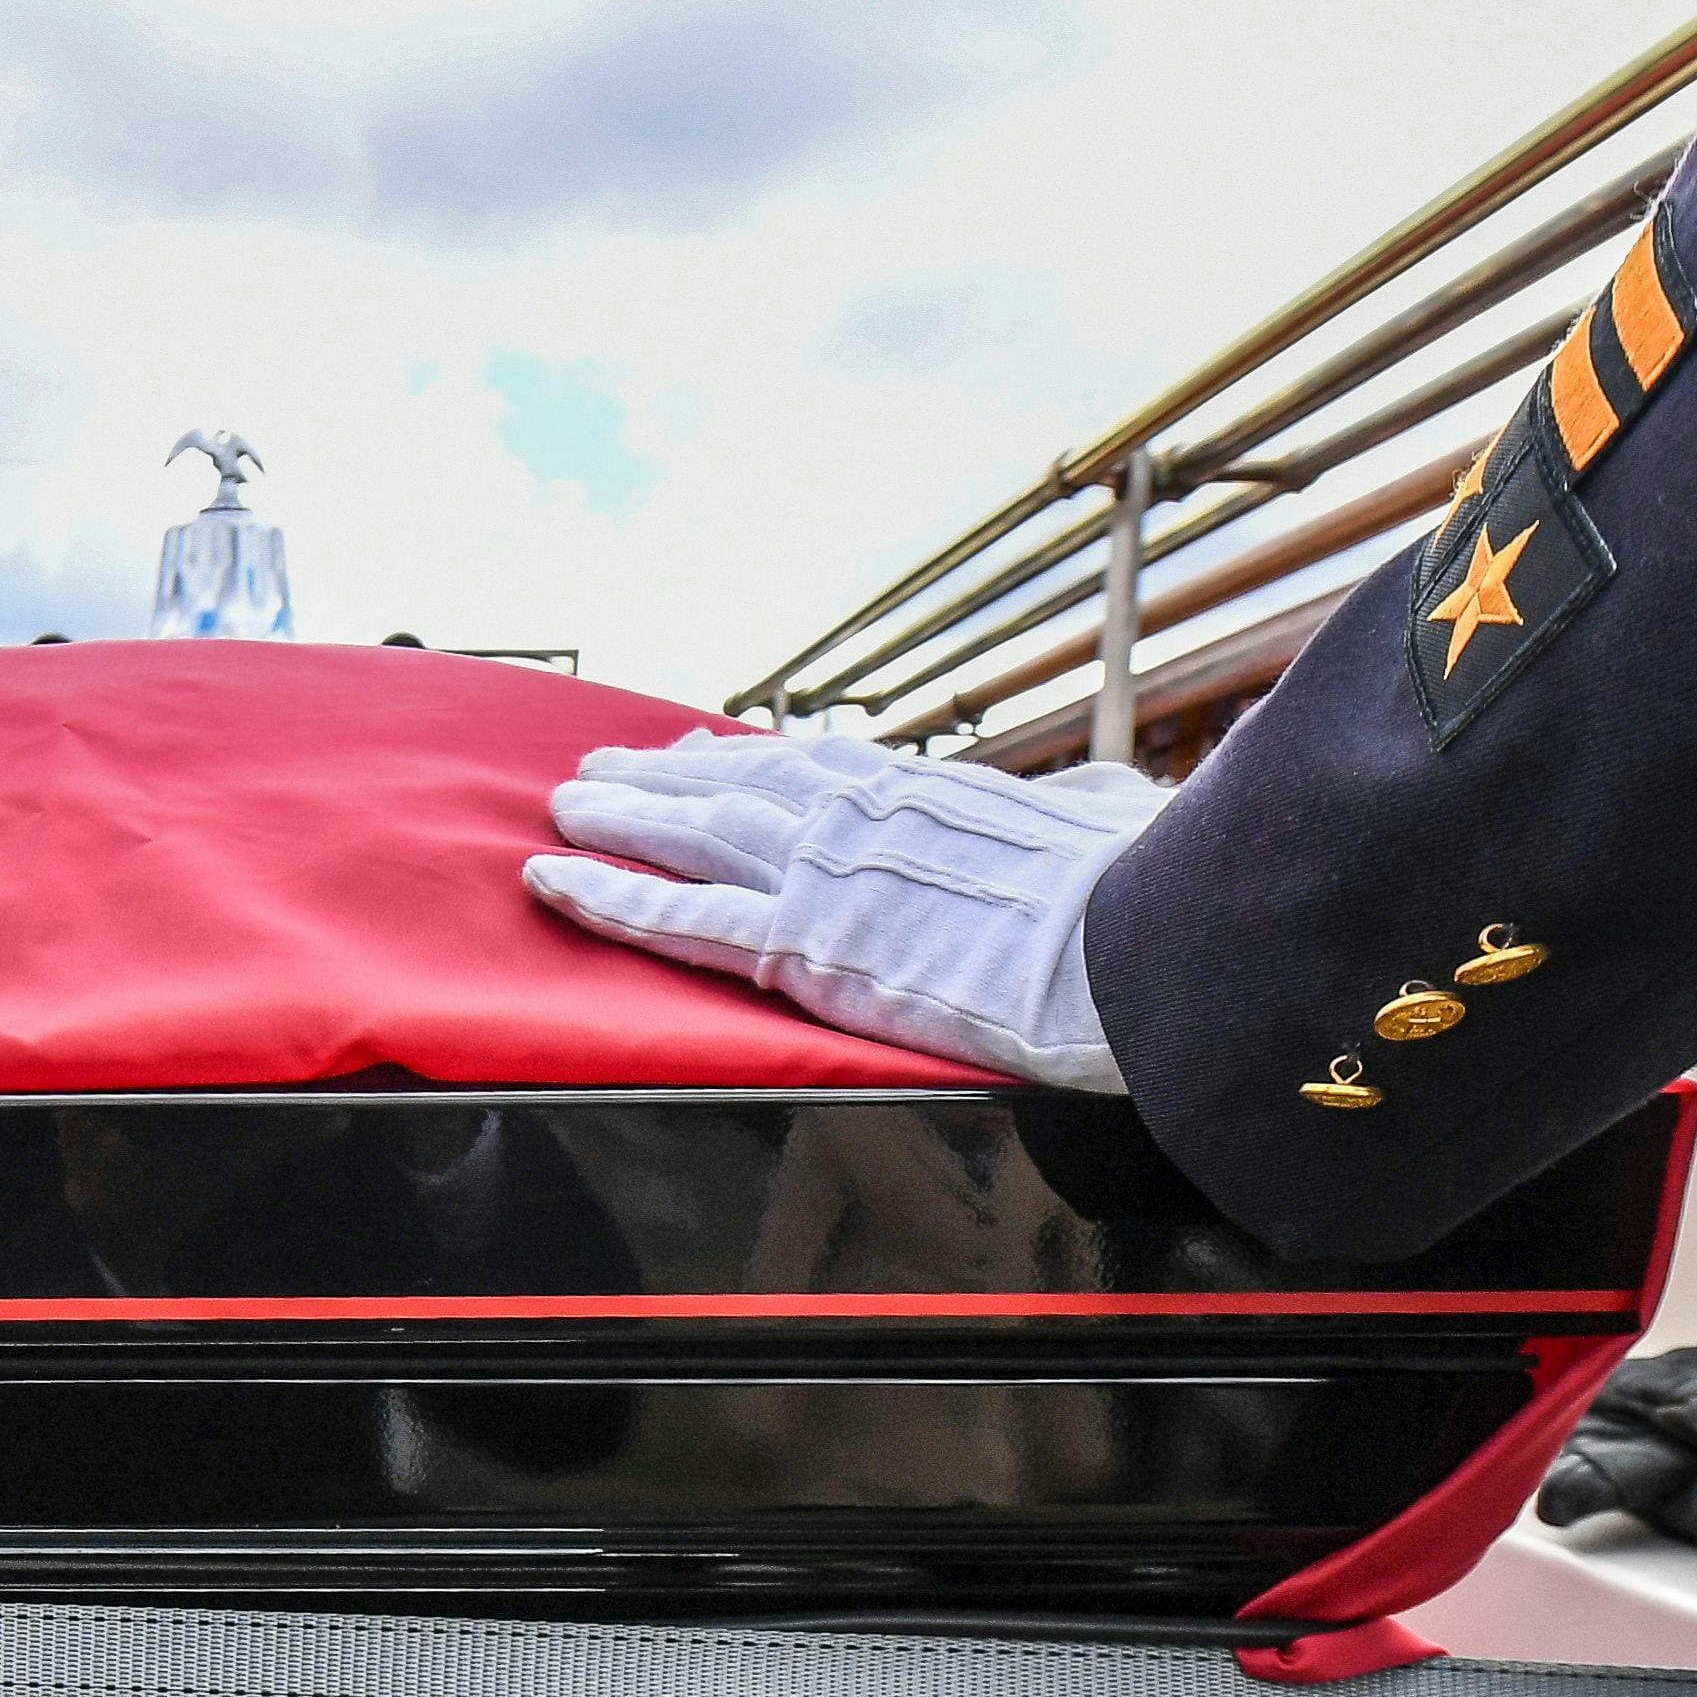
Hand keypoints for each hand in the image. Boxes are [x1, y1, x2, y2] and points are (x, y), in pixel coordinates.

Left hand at [522, 729, 1167, 1090]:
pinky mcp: (801, 947)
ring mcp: (820, 876)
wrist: (1132, 943)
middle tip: (602, 769)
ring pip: (688, 838)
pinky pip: (678, 920)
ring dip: (618, 822)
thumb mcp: (1120, 818)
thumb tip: (1122, 798)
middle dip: (660, 777)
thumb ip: (1094, 806)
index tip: (701, 748)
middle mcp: (854, 814)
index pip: (807, 760)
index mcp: (921, 785)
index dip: (742, 755)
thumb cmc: (1143, 885)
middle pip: (731, 786)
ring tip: (564, 807)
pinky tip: (552, 880)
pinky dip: (608, 896)